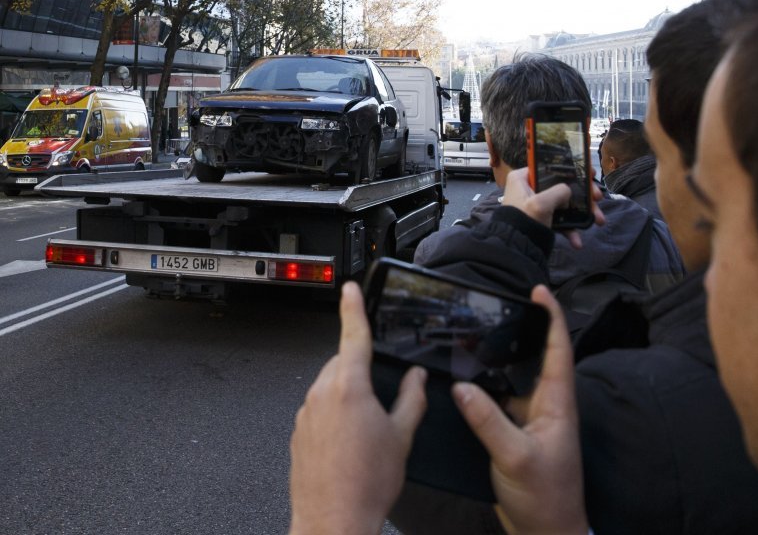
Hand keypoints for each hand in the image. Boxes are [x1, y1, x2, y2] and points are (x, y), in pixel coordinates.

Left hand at [289, 282, 427, 534]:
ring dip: (348, 395)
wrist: (333, 520)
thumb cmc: (367, 482)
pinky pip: (319, 409)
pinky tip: (349, 444)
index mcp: (349, 387)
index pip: (353, 335)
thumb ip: (411, 398)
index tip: (350, 289)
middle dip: (361, 371)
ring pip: (330, 387)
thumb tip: (416, 377)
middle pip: (343, 364)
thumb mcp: (401, 436)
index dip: (353, 308)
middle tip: (382, 401)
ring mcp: (306, 413)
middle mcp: (322, 394)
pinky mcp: (298, 432)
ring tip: (367, 432)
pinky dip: (334, 415)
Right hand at [452, 285, 587, 534]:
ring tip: (471, 337)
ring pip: (512, 378)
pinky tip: (463, 379)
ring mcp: (529, 418)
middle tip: (494, 307)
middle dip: (519, 330)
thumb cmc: (545, 496)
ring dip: (495, 360)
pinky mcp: (513, 432)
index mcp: (557, 403)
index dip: (551, 318)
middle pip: (534, 357)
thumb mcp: (516, 457)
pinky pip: (497, 400)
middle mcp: (545, 404)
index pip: (558, 350)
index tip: (539, 290)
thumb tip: (462, 388)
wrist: (545, 532)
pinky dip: (482, 387)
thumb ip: (488, 422)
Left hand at [502, 167, 604, 248]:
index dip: (572, 168)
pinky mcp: (541, 219)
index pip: (550, 166)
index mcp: (523, 178)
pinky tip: (577, 241)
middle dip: (583, 195)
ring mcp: (536, 204)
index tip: (589, 173)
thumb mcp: (542, 202)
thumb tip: (569, 191)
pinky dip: (569, 229)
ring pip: (564, 203)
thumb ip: (560, 190)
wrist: (514, 249)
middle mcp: (529, 188)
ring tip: (598, 220)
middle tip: (597, 198)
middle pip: (562, 185)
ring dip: (582, 213)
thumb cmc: (523, 221)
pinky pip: (559, 220)